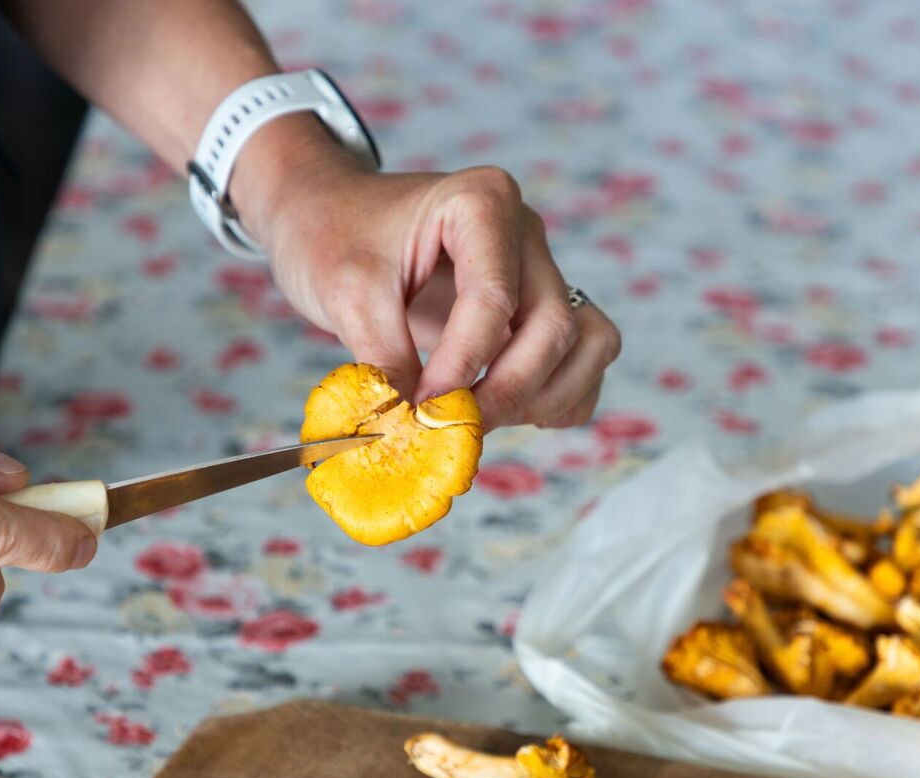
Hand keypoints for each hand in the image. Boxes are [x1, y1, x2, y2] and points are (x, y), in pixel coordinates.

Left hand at [234, 126, 620, 430]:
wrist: (329, 217)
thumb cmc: (333, 236)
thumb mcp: (346, 294)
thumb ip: (385, 362)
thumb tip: (411, 433)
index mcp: (482, 203)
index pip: (494, 298)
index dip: (464, 366)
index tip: (425, 414)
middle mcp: (526, 233)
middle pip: (555, 325)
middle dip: (508, 391)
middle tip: (454, 430)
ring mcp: (542, 269)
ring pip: (590, 343)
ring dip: (545, 396)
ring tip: (481, 419)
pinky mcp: (542, 307)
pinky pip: (586, 359)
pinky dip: (559, 398)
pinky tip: (507, 413)